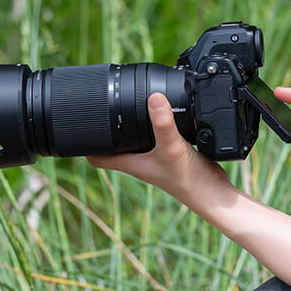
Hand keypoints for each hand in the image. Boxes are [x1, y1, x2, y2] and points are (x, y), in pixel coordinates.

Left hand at [87, 93, 230, 201]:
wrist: (212, 192)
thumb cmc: (188, 179)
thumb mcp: (172, 147)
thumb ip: (162, 124)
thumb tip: (154, 98)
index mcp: (129, 162)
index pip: (95, 156)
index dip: (84, 143)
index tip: (78, 124)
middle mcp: (137, 160)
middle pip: (112, 144)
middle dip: (105, 127)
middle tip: (100, 105)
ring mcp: (152, 157)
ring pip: (133, 139)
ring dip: (130, 125)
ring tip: (125, 104)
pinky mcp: (168, 153)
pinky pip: (154, 136)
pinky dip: (153, 125)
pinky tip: (161, 113)